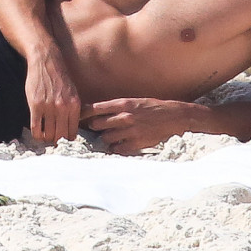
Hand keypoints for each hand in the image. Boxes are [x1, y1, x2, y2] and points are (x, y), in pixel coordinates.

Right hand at [24, 52, 81, 143]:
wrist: (46, 60)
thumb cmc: (58, 77)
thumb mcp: (72, 93)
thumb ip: (73, 110)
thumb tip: (71, 129)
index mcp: (74, 105)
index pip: (72, 133)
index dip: (66, 139)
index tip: (62, 139)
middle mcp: (63, 107)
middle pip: (61, 136)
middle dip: (56, 141)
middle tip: (52, 139)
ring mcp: (49, 106)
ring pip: (48, 134)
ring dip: (46, 138)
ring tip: (44, 135)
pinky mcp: (35, 104)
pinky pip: (36, 127)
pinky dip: (37, 134)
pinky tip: (37, 132)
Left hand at [80, 98, 195, 154]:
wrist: (173, 116)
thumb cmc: (151, 108)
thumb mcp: (132, 102)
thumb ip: (114, 107)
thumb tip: (94, 113)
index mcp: (122, 104)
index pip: (94, 108)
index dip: (83, 114)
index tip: (76, 118)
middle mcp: (125, 116)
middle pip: (97, 124)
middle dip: (95, 127)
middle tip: (97, 128)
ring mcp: (131, 131)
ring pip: (106, 138)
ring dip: (106, 138)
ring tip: (112, 136)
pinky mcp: (137, 143)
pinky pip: (117, 149)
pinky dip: (116, 148)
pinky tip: (120, 144)